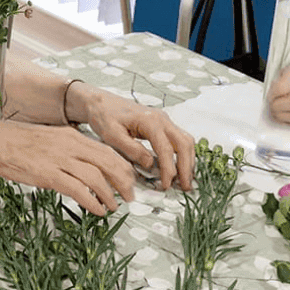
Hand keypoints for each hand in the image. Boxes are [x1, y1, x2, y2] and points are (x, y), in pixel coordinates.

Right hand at [0, 119, 137, 214]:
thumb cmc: (18, 142)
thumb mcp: (51, 140)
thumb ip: (70, 150)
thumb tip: (87, 166)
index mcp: (73, 136)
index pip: (108, 151)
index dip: (124, 167)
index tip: (130, 179)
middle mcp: (71, 146)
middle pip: (109, 163)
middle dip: (124, 182)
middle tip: (130, 196)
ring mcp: (60, 160)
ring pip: (97, 178)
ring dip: (110, 195)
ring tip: (114, 206)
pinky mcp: (48, 175)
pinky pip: (78, 190)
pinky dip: (92, 202)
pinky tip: (97, 211)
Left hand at [72, 87, 196, 190]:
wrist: (102, 103)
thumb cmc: (104, 116)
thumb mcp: (112, 136)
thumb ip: (132, 149)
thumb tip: (150, 164)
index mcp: (149, 121)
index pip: (165, 148)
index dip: (168, 169)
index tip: (166, 185)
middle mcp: (162, 118)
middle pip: (184, 143)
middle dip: (186, 167)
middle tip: (185, 187)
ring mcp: (164, 120)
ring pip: (186, 141)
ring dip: (188, 161)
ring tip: (185, 180)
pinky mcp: (163, 124)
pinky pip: (180, 139)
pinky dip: (183, 154)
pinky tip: (180, 168)